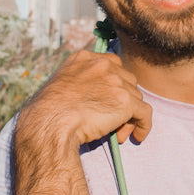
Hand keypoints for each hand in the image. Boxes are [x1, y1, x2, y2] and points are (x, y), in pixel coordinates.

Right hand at [17, 49, 152, 150]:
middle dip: (122, 102)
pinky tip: (138, 136)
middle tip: (113, 122)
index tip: (109, 102)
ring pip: (135, 98)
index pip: (112, 66)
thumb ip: (81, 84)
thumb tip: (95, 100)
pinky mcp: (125, 100)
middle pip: (127, 82)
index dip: (114, 86)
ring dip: (128, 117)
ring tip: (116, 134)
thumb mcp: (61, 86)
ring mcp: (116, 81)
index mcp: (84, 58)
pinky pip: (145, 113)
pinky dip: (144, 125)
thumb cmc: (48, 113)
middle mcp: (102, 65)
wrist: (49, 123)